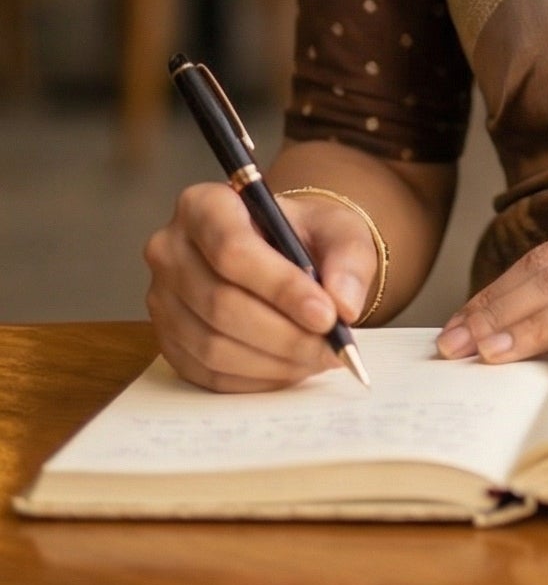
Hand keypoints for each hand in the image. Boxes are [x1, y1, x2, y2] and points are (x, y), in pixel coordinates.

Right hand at [144, 184, 377, 392]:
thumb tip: (344, 305)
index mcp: (204, 206)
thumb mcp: (339, 231)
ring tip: (317, 357)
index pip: (232, 250)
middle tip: (331, 348)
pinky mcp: (166, 340)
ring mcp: (162, 298)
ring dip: (274, 361)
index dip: (281, 288)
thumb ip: (348, 261)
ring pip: (213, 345)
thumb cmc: (304, 237)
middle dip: (285, 334)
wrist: (281, 255)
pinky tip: (290, 367)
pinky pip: (208, 373)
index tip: (327, 315)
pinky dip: (256, 379)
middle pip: (220, 303)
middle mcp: (170, 249)